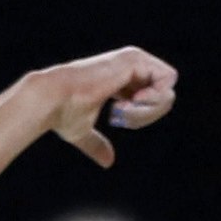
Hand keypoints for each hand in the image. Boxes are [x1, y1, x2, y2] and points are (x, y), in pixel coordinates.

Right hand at [34, 48, 177, 166]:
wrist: (52, 100)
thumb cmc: (62, 114)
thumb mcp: (83, 132)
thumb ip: (97, 143)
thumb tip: (108, 162)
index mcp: (122, 75)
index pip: (153, 98)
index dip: (143, 115)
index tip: (118, 119)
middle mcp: (131, 63)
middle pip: (165, 95)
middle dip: (148, 115)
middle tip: (121, 117)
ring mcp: (134, 58)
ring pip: (168, 91)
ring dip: (147, 111)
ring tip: (121, 111)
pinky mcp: (135, 60)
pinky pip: (166, 84)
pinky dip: (151, 102)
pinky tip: (128, 102)